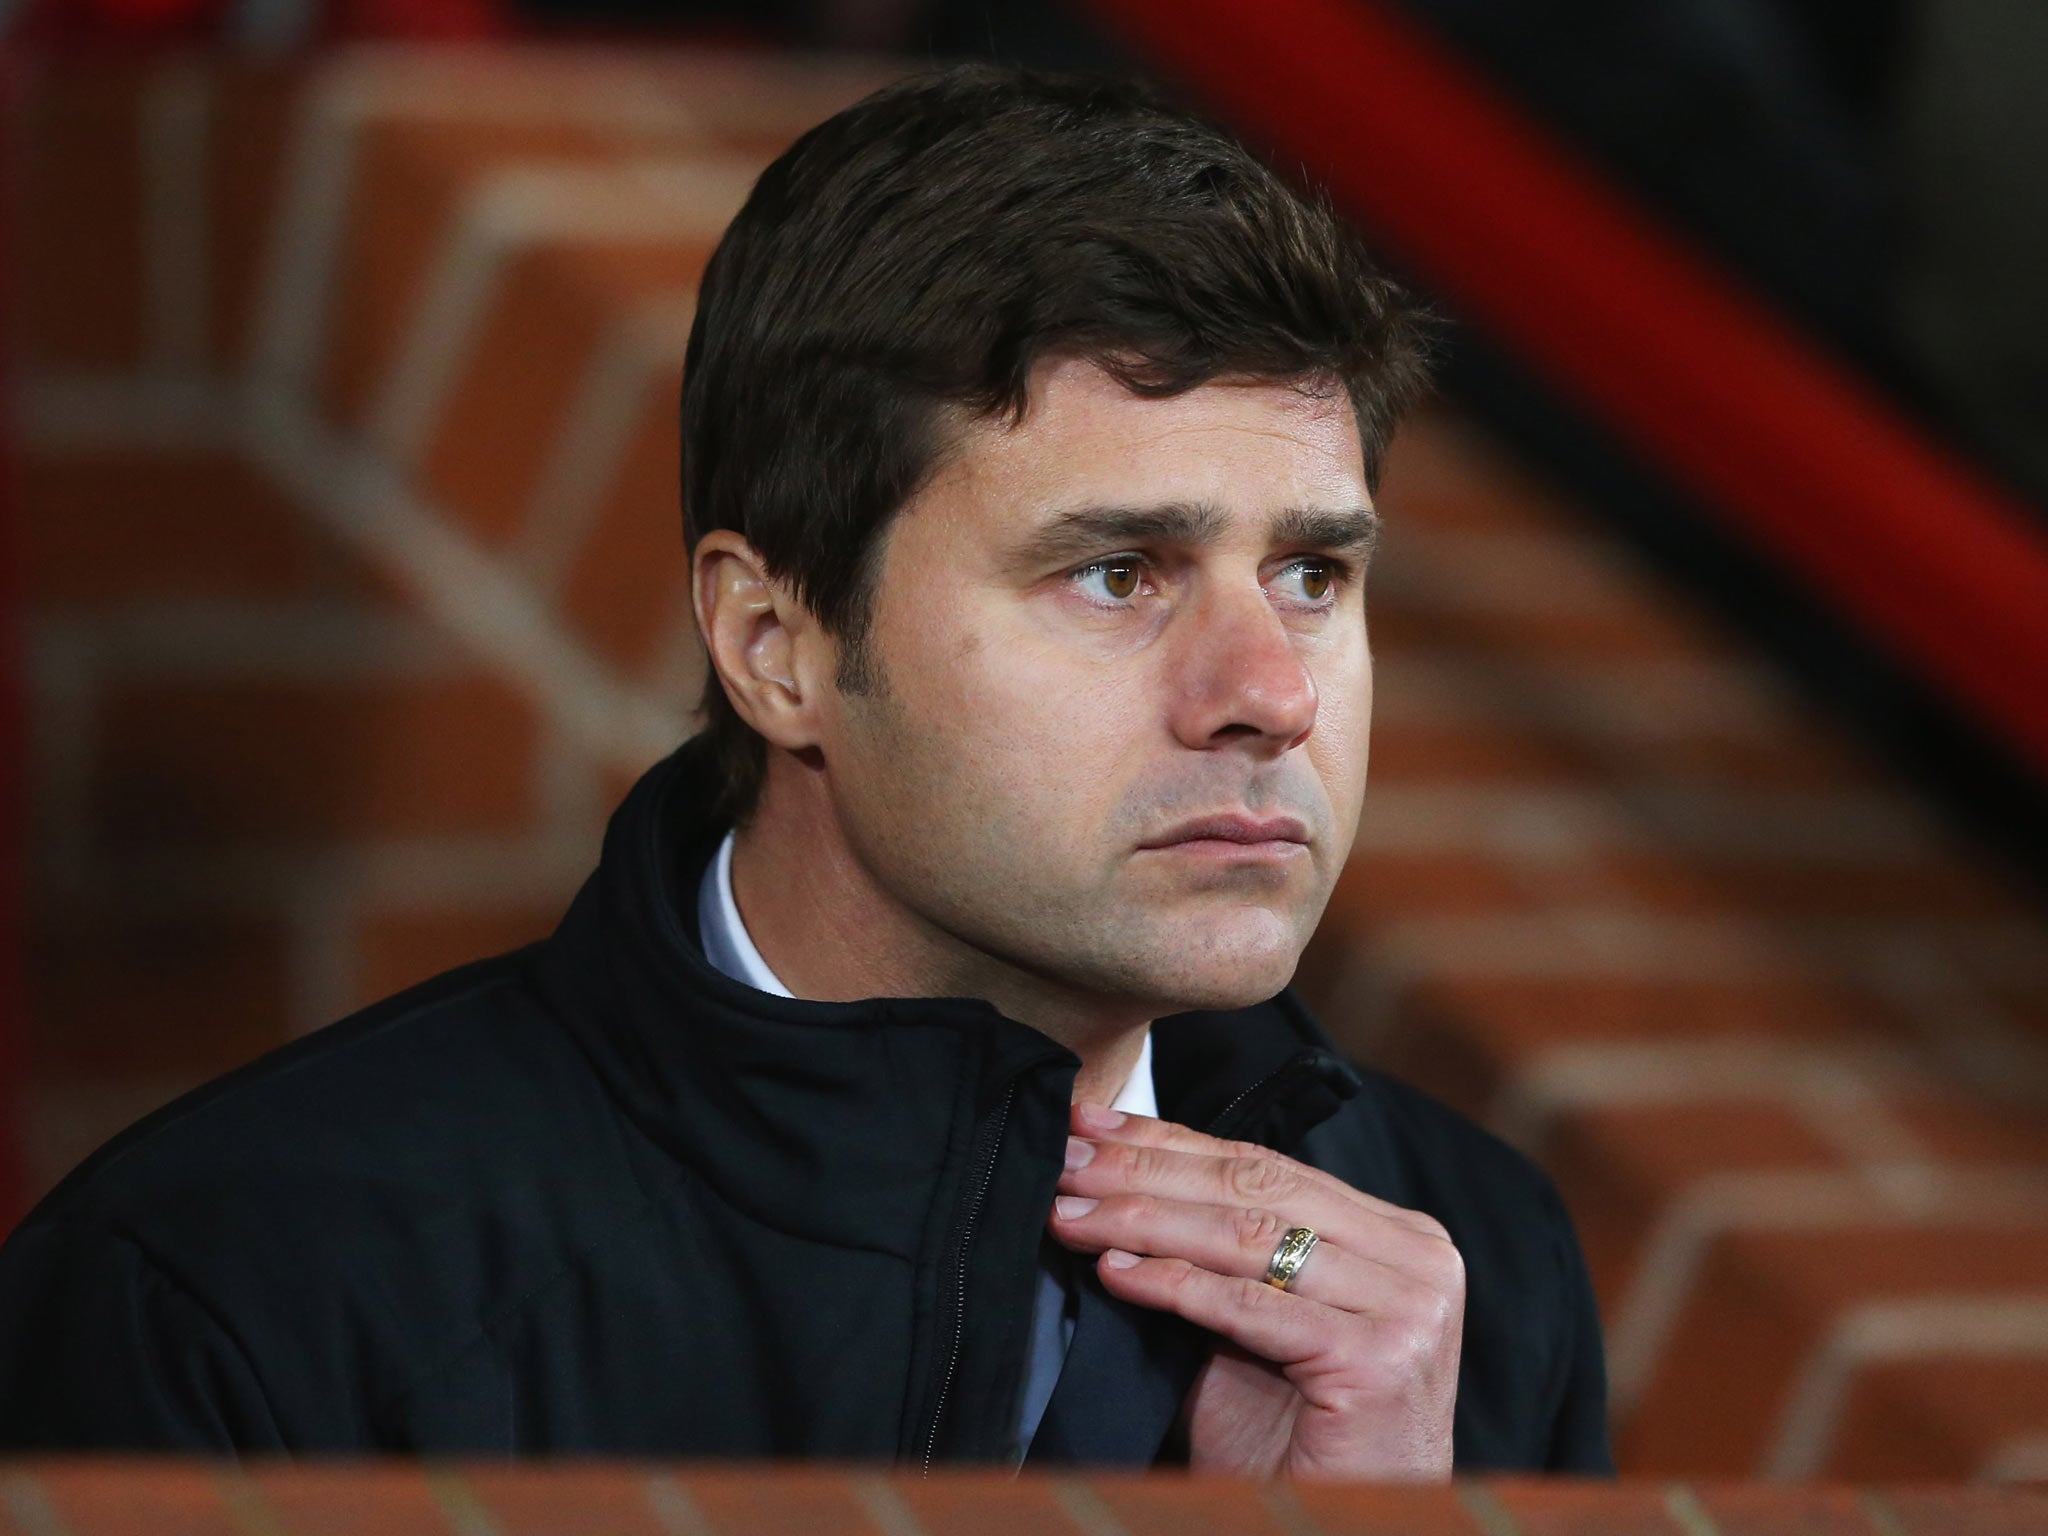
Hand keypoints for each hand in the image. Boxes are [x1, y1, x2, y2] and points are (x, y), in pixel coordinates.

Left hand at [1048, 1102, 1462, 1479]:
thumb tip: (1112, 1175)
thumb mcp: (1256, 1324)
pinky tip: (1117, 1272)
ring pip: (1248, 1239)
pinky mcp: (1378, 1358)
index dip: (1171, 1141)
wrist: (1349, 1525)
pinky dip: (1175, 1284)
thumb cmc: (1294, 1439)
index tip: (1091, 1126)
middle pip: (1255, 1191)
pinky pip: (1251, 1306)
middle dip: (1146, 1172)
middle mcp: (1416, 1258)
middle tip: (1066, 1162)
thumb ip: (1216, 1252)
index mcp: (1396, 1235)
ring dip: (1144, 1220)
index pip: (1266, 1167)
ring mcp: (1407, 1306)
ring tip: (1073, 1215)